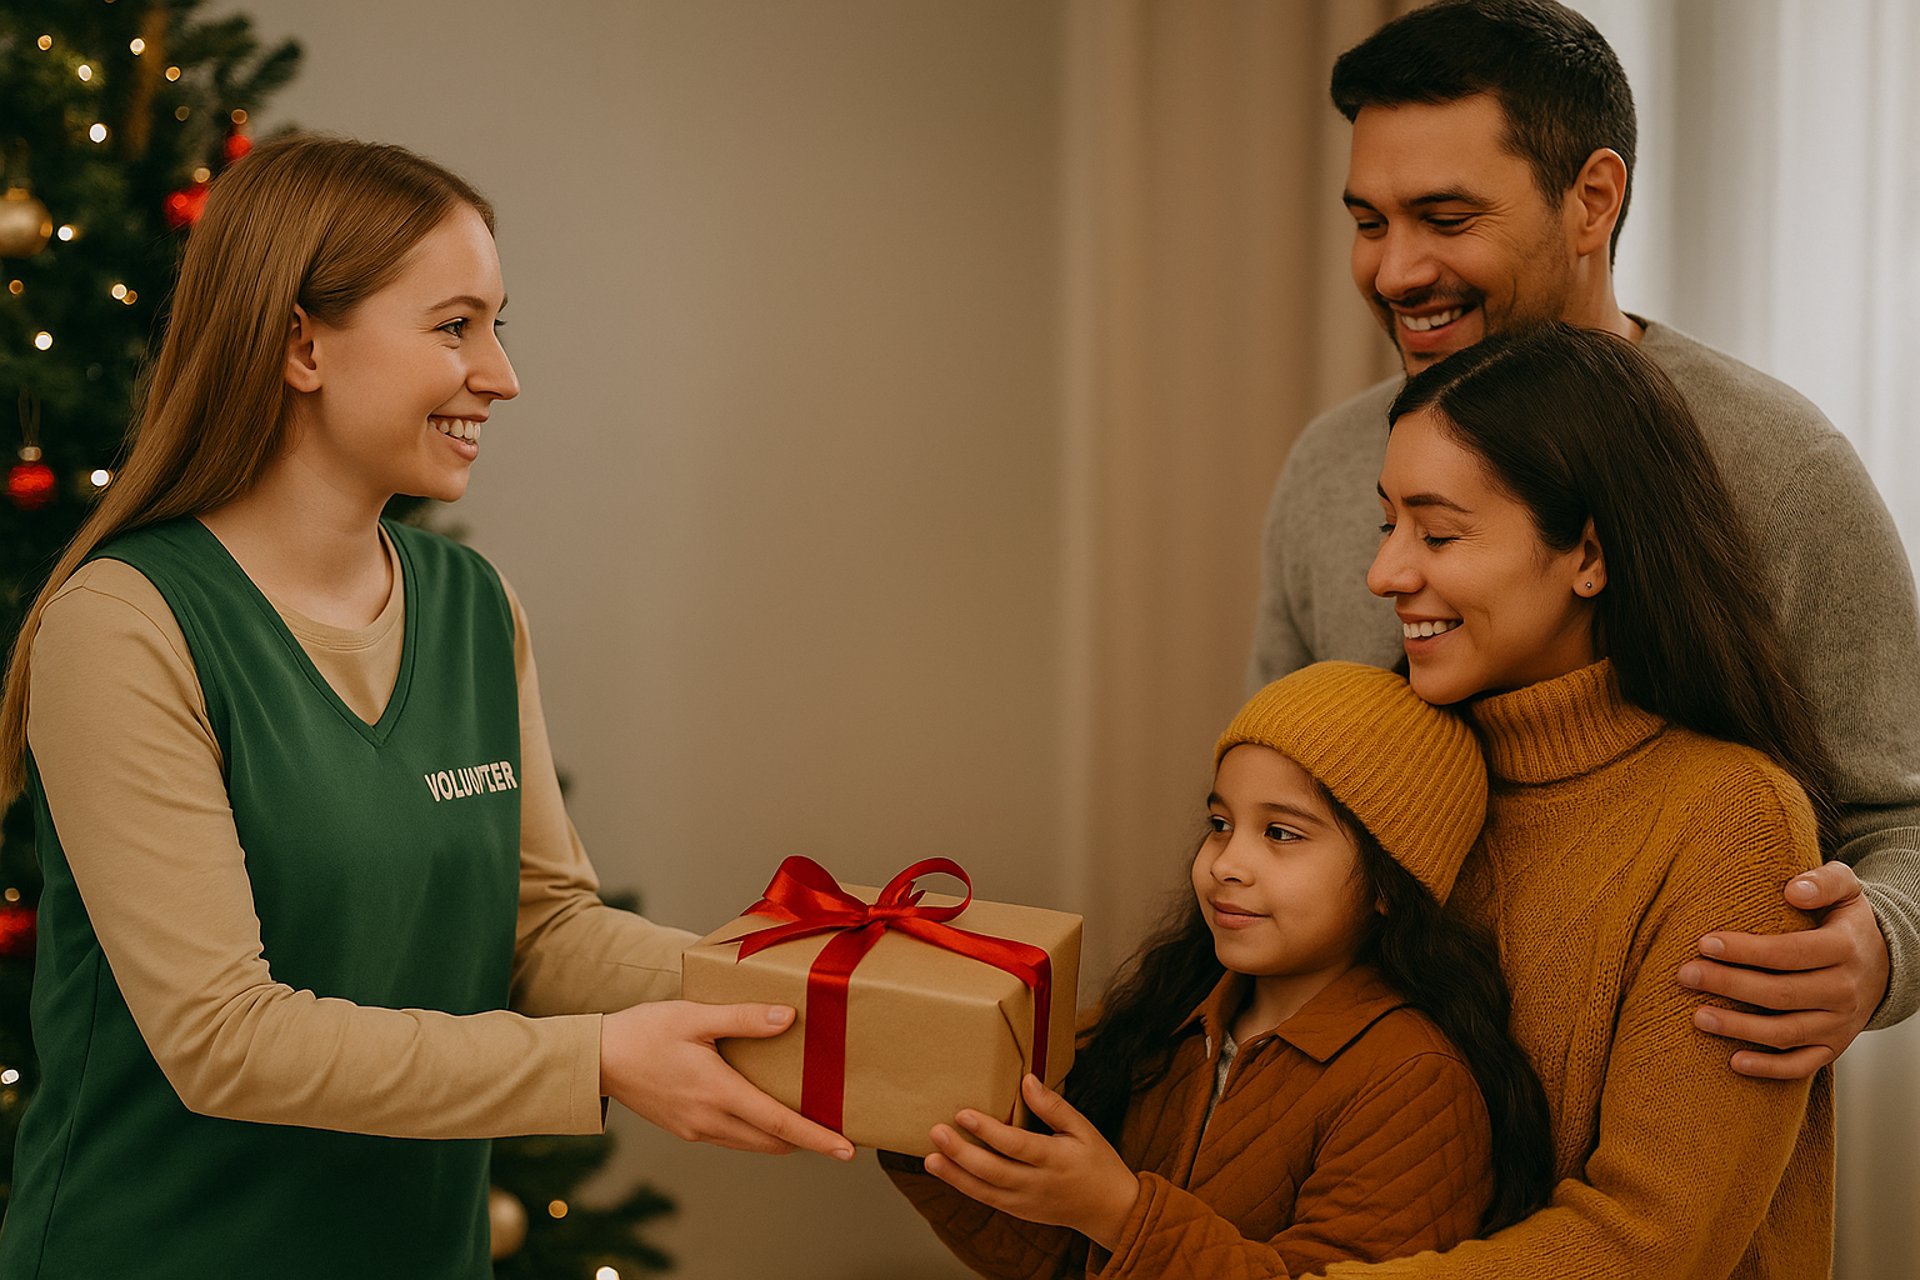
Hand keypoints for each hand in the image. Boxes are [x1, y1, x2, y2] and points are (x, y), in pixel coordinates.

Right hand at [599, 1000, 853, 1159]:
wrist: (598, 1058)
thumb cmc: (645, 1031)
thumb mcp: (695, 1015)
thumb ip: (744, 1018)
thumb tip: (787, 1018)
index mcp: (718, 1092)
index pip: (779, 1123)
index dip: (817, 1137)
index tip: (846, 1149)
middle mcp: (710, 1119)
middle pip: (771, 1141)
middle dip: (805, 1140)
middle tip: (835, 1129)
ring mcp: (696, 1128)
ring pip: (751, 1143)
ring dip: (779, 1136)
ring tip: (805, 1119)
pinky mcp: (685, 1129)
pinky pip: (730, 1138)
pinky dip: (754, 1132)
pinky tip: (760, 1112)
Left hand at [921, 1074, 1139, 1250]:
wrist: (1109, 1210)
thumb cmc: (1097, 1163)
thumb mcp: (1083, 1129)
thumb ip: (1054, 1106)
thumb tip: (1027, 1081)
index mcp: (1055, 1159)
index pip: (1016, 1145)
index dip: (988, 1131)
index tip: (963, 1113)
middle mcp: (1037, 1184)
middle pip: (993, 1171)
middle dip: (961, 1153)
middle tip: (936, 1132)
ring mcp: (1026, 1202)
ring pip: (984, 1191)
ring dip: (954, 1175)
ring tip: (930, 1158)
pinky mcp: (1019, 1211)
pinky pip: (987, 1200)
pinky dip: (965, 1186)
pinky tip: (946, 1172)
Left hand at [1679, 862, 1889, 1078]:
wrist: (1884, 962)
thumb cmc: (1846, 920)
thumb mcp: (1846, 888)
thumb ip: (1823, 880)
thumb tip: (1792, 890)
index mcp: (1843, 949)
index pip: (1789, 952)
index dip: (1745, 950)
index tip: (1704, 943)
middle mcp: (1844, 991)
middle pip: (1780, 994)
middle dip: (1728, 985)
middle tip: (1685, 974)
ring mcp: (1840, 1024)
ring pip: (1786, 1033)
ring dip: (1739, 1028)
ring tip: (1697, 1016)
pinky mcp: (1834, 1047)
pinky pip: (1803, 1065)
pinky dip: (1769, 1069)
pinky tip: (1734, 1061)